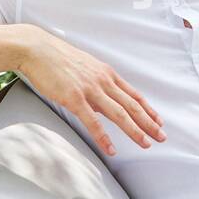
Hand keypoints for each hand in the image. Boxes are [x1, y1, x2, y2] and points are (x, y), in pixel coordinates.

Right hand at [16, 26, 164, 155]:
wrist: (37, 49)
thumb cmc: (56, 58)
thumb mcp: (84, 68)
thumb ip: (97, 85)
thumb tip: (103, 104)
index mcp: (106, 73)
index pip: (134, 94)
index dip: (148, 109)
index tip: (159, 121)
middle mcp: (103, 81)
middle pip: (132, 106)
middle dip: (149, 123)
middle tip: (162, 137)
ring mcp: (90, 89)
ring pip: (119, 114)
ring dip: (135, 131)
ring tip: (146, 144)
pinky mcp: (75, 98)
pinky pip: (93, 122)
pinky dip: (104, 137)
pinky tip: (112, 150)